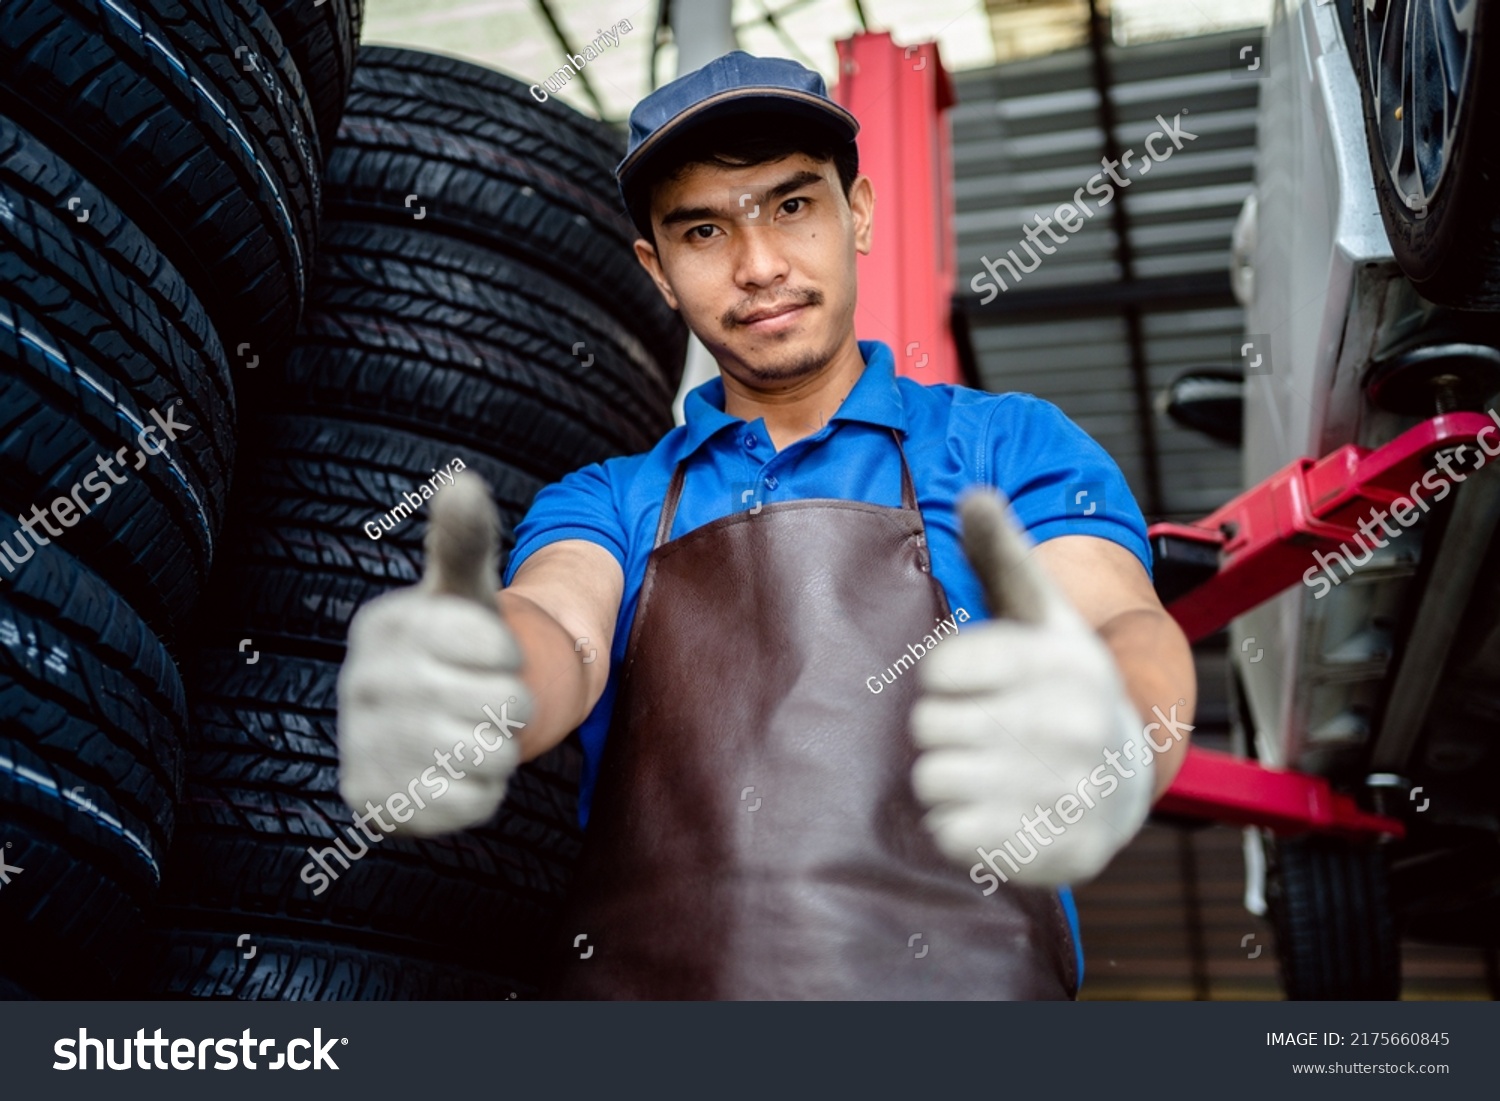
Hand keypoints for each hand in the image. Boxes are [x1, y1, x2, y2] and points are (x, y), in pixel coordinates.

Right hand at [337, 471, 526, 836]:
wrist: (424, 719)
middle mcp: (359, 683)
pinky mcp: (373, 802)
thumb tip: (461, 480)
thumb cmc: (455, 644)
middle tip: (487, 699)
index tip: (490, 651)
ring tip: (473, 733)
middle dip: (513, 703)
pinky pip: (467, 805)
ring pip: (487, 756)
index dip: (511, 652)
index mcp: (383, 626)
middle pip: (500, 703)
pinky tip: (456, 771)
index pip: (495, 642)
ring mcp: (361, 746)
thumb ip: (466, 541)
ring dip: (500, 749)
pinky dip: (482, 793)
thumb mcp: (465, 590)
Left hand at [911, 490, 1154, 886]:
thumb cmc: (1062, 684)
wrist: (1124, 775)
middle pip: (928, 726)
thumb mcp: (1040, 613)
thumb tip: (975, 494)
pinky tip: (994, 810)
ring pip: (933, 781)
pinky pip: (952, 836)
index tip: (979, 680)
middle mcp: (1071, 723)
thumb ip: (1002, 554)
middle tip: (985, 729)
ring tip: (988, 768)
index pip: (939, 668)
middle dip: (944, 727)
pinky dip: (957, 827)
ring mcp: (1066, 790)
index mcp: (1061, 659)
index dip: (946, 676)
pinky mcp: (1057, 851)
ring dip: (946, 777)